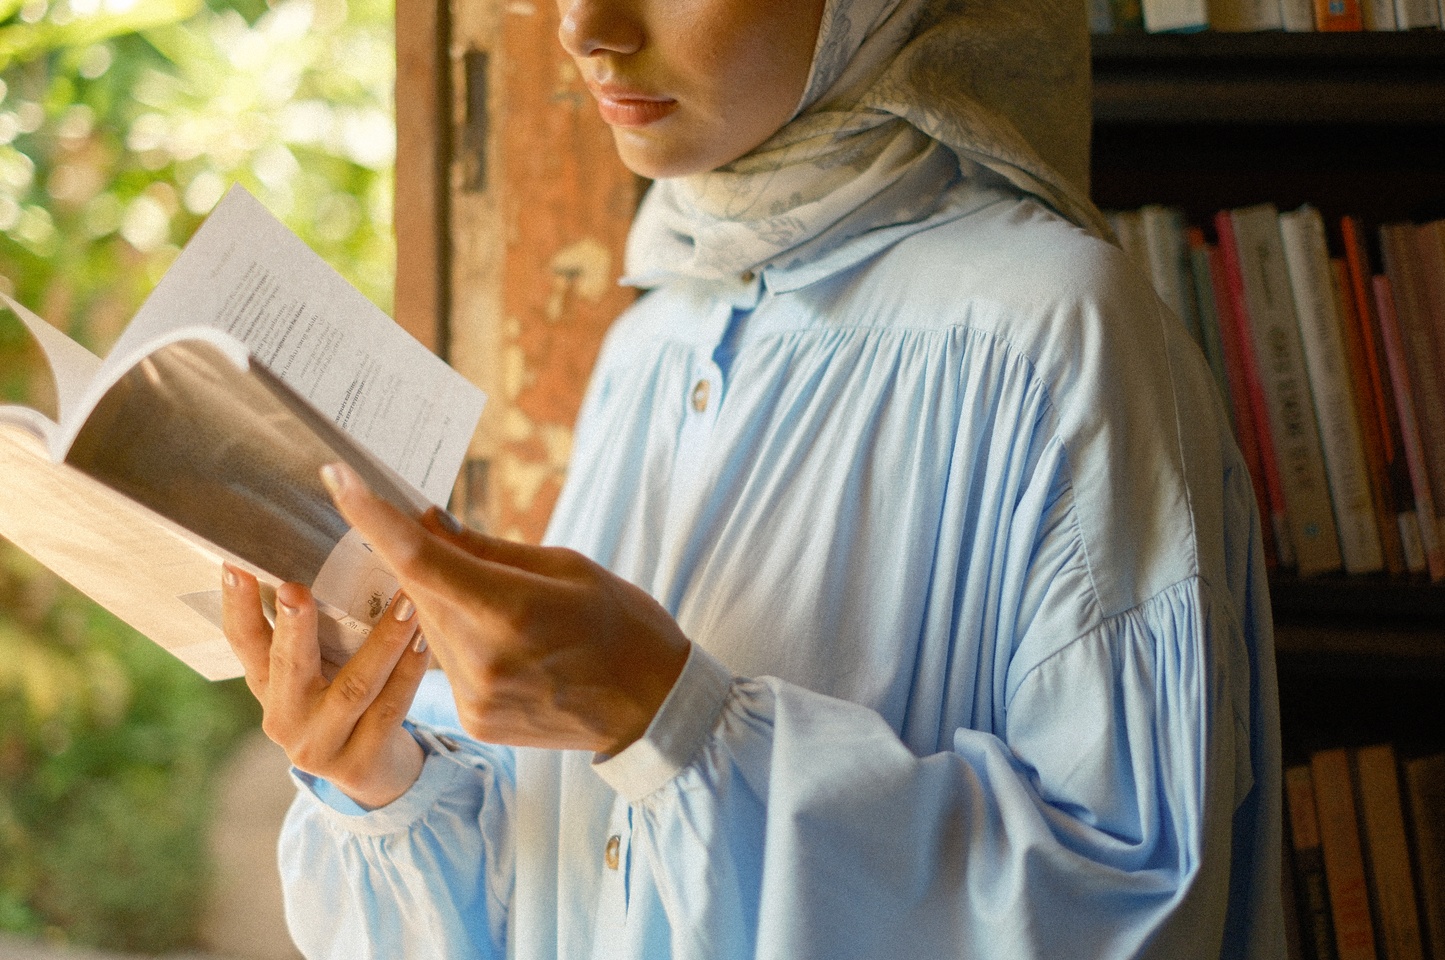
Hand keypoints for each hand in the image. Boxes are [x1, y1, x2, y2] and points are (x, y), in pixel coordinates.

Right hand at [221, 566, 430, 808]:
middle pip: (287, 668)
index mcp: (267, 687)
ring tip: (406, 601)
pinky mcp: (360, 763)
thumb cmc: (344, 700)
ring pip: (353, 687)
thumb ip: (310, 628)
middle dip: (293, 627)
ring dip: (382, 641)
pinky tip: (426, 639)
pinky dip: (409, 671)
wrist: (374, 773)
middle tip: (295, 588)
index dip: (236, 607)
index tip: (233, 564)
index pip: (243, 643)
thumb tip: (317, 547)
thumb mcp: (316, 670)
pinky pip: (390, 709)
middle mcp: (284, 719)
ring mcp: (320, 746)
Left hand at [319, 462, 690, 755]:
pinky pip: (446, 665)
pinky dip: (462, 643)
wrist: (653, 706)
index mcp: (510, 607)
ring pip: (428, 629)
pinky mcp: (475, 719)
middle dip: (430, 565)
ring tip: (513, 616)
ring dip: (447, 607)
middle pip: (419, 591)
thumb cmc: (622, 623)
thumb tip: (425, 522)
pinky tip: (512, 650)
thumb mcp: (568, 566)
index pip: (418, 555)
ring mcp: (475, 695)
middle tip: (468, 555)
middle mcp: (482, 656)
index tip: (337, 475)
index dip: (370, 513)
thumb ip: (487, 548)